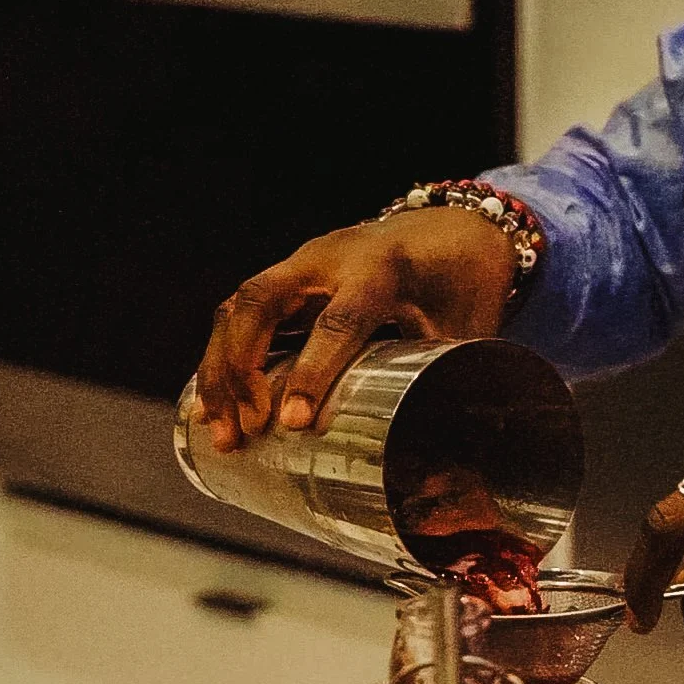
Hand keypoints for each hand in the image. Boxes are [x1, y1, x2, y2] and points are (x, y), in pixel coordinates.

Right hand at [195, 208, 516, 449]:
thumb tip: (448, 458)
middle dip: (241, 368)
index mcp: (383, 268)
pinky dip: (224, 358)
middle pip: (261, 302)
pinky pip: (240, 313)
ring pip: (238, 306)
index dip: (314, 371)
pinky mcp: (287, 280)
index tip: (294, 423)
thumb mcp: (467, 327)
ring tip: (221, 432)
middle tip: (245, 429)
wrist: (453, 225)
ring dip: (222, 369)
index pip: (339, 320)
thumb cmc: (462, 280)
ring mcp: (301, 265)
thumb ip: (452, 380)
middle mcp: (330, 258)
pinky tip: (216, 405)